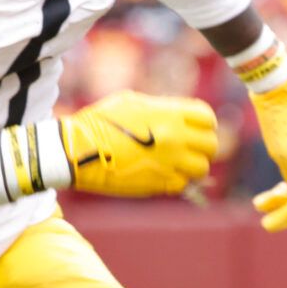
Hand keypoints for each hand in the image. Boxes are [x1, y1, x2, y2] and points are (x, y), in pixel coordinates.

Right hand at [64, 92, 217, 196]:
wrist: (75, 152)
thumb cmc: (98, 122)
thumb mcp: (132, 102)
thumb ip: (160, 108)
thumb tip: (176, 116)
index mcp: (170, 114)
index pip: (207, 118)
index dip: (205, 124)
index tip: (197, 129)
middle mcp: (174, 138)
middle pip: (210, 144)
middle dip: (203, 147)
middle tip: (191, 149)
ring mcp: (168, 162)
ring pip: (202, 168)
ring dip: (194, 166)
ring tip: (180, 165)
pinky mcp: (156, 184)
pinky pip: (181, 184)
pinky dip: (177, 181)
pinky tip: (164, 175)